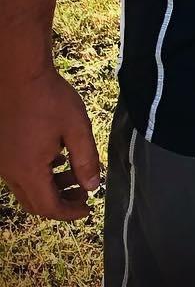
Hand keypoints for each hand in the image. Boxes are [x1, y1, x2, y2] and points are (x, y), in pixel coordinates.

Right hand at [0, 64, 100, 219]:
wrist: (18, 75)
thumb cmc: (49, 99)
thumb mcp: (76, 128)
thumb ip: (86, 159)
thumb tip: (92, 187)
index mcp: (28, 171)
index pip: (48, 206)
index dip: (69, 212)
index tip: (87, 210)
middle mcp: (10, 172)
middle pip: (34, 201)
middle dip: (61, 202)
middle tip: (84, 195)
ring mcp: (3, 161)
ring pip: (27, 187)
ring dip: (51, 186)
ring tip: (76, 173)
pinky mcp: (2, 150)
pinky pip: (20, 172)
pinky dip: (40, 173)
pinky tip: (57, 158)